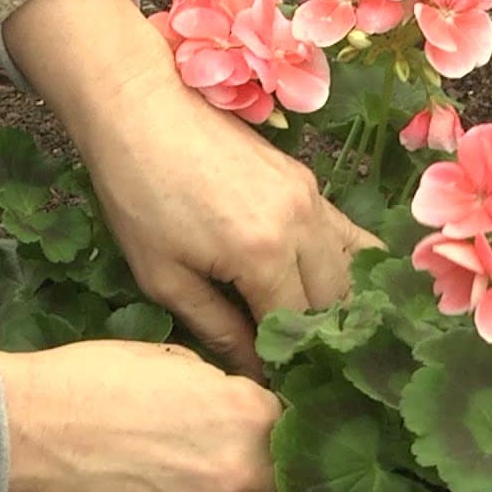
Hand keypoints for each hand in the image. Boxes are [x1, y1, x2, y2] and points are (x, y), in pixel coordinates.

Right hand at [0, 341, 317, 491]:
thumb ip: (235, 392)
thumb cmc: (99, 381)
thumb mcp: (184, 362)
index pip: (313, 430)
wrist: (30, 432)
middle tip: (331, 485)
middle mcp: (247, 476)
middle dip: (323, 488)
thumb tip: (259, 406)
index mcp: (252, 415)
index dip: (318, 431)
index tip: (324, 433)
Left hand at [76, 82, 379, 377]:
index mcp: (261, 255)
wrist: (141, 109)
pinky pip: (350, 236)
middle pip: (332, 304)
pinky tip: (351, 290)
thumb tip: (255, 370)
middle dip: (318, 337)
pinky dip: (354, 266)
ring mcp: (313, 200)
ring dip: (338, 306)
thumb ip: (216, 327)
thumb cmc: (137, 195)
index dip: (287, 360)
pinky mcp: (311, 184)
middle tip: (300, 362)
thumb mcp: (162, 275)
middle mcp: (300, 227)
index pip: (294, 328)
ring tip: (323, 333)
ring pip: (349, 272)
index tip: (278, 382)